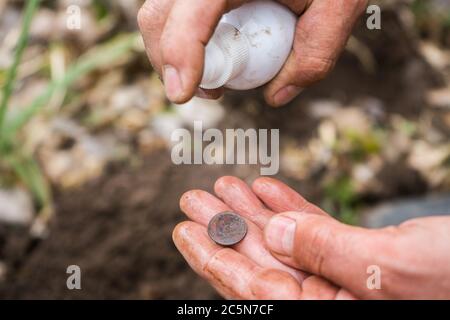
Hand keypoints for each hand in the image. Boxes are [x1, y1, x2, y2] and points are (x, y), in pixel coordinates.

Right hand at [138, 0, 367, 105]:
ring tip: (214, 79)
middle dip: (169, 62)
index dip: (178, 55)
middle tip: (209, 91)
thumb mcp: (338, 7)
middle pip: (158, 15)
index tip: (182, 94)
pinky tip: (214, 53)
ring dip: (173, 52)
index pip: (189, 14)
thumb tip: (276, 95)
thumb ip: (316, 54)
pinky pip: (176, 12)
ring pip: (160, 14)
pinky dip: (184, 38)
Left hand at [173, 176, 449, 298]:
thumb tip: (277, 234)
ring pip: (284, 243)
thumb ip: (328, 252)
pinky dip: (291, 208)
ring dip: (254, 213)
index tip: (184, 230)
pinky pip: (314, 232)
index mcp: (326, 314)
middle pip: (261, 262)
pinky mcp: (359, 256)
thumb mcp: (391, 266)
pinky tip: (267, 188)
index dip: (213, 257)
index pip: (254, 289)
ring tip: (225, 186)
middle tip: (194, 199)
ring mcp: (341, 279)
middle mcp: (328, 301)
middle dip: (226, 228)